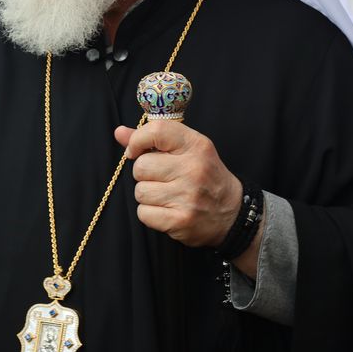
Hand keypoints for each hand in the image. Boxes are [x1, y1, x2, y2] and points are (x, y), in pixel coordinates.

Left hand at [116, 121, 241, 248]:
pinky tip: (167, 210)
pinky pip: (143, 213)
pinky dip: (150, 213)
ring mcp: (188, 196)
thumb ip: (152, 139)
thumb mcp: (187, 150)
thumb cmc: (204, 176)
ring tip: (167, 195)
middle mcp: (193, 169)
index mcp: (196, 145)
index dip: (137, 140)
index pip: (156, 131)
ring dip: (147, 195)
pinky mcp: (180, 220)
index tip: (135, 151)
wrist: (233, 213)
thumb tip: (119, 132)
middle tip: (162, 178)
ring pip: (140, 191)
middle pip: (141, 166)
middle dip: (145, 173)